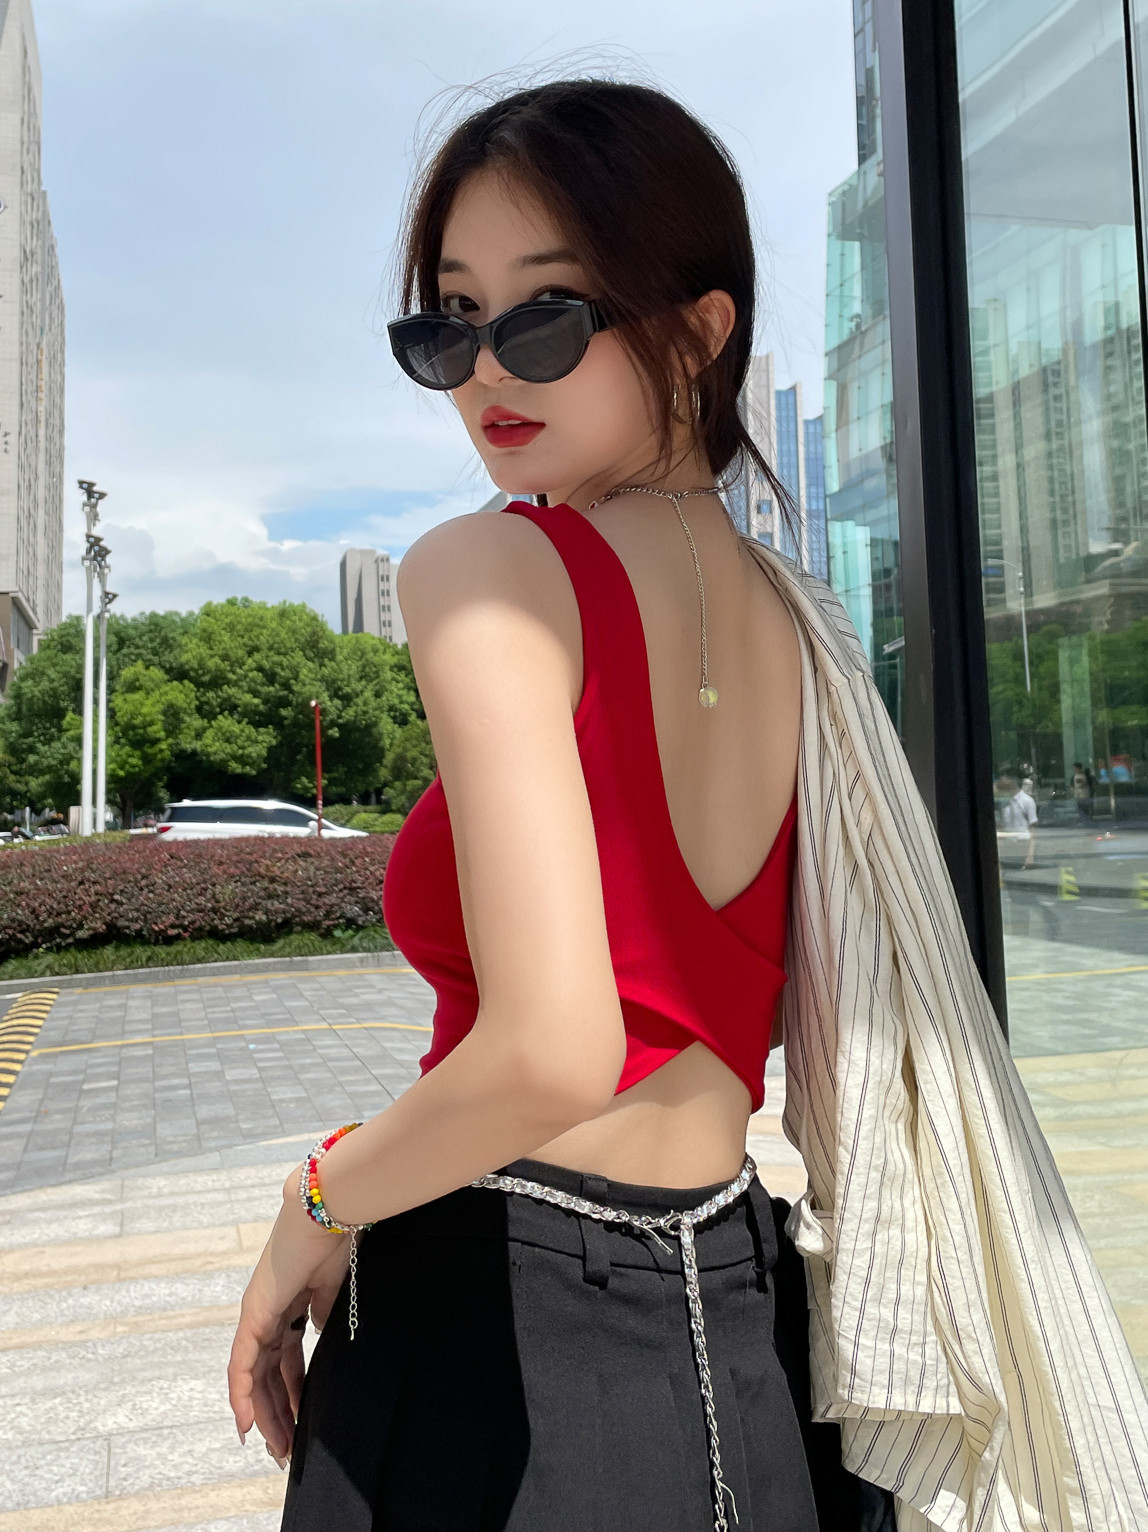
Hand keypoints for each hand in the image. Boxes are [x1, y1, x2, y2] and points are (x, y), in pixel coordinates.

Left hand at [227, 1162, 352, 1463]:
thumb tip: (319, 1336)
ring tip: (275, 1448)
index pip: (285, 1361)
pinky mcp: (254, 1316)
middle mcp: (266, 1315)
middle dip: (278, 1413)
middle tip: (285, 1449)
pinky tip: (248, 1424)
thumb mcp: (331, 1288)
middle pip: (268, 1375)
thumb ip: (321, 1314)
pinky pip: (243, 1365)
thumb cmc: (333, 1240)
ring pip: (254, 1377)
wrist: (324, 1213)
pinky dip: (243, 1395)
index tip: (300, 1422)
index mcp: (287, 1307)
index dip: (291, 1392)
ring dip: (264, 1414)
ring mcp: (257, 1316)